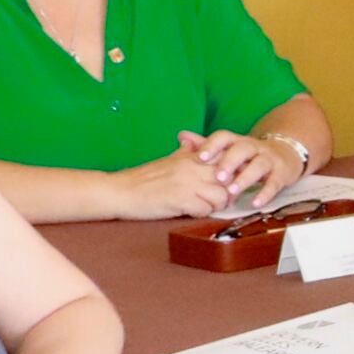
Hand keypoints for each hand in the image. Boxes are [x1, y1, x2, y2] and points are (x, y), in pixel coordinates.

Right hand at [107, 143, 238, 220]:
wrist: (120, 191)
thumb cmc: (143, 178)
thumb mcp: (168, 159)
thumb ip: (184, 151)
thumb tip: (189, 139)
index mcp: (191, 156)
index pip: (226, 158)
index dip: (234, 171)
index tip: (229, 181)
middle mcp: (192, 167)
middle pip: (230, 177)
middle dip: (230, 191)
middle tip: (220, 198)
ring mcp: (187, 183)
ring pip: (223, 196)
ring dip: (217, 205)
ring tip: (205, 207)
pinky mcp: (180, 200)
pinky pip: (206, 210)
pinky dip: (202, 214)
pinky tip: (191, 212)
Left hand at [181, 129, 283, 202]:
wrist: (286, 153)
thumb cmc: (250, 155)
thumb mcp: (230, 148)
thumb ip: (206, 144)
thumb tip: (181, 136)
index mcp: (238, 141)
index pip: (224, 137)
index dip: (212, 146)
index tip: (200, 157)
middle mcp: (254, 147)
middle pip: (242, 149)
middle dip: (229, 162)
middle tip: (218, 177)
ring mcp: (269, 159)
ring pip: (258, 165)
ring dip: (245, 178)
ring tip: (233, 191)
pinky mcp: (282, 173)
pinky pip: (274, 183)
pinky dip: (265, 193)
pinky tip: (255, 203)